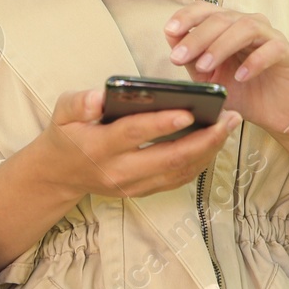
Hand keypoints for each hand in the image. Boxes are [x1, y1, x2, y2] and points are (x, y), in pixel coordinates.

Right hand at [34, 88, 240, 201]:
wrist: (59, 174)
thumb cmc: (66, 134)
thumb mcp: (62, 112)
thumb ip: (79, 102)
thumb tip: (98, 96)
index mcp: (98, 147)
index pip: (133, 134)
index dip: (161, 124)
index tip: (188, 111)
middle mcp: (119, 171)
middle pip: (167, 158)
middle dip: (203, 139)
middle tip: (228, 118)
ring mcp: (133, 186)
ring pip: (179, 172)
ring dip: (208, 150)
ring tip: (229, 126)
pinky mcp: (143, 192)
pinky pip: (177, 179)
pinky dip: (200, 161)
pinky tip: (215, 142)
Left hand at [163, 3, 288, 140]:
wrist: (278, 115)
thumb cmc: (244, 92)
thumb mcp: (211, 77)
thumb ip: (193, 58)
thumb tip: (172, 37)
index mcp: (230, 26)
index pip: (207, 10)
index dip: (187, 16)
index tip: (169, 31)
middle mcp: (250, 25)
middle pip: (222, 18)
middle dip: (197, 36)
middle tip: (179, 56)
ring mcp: (271, 37)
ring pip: (246, 27)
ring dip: (221, 45)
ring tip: (205, 66)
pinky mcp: (288, 54)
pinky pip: (272, 49)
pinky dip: (254, 61)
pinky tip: (240, 76)